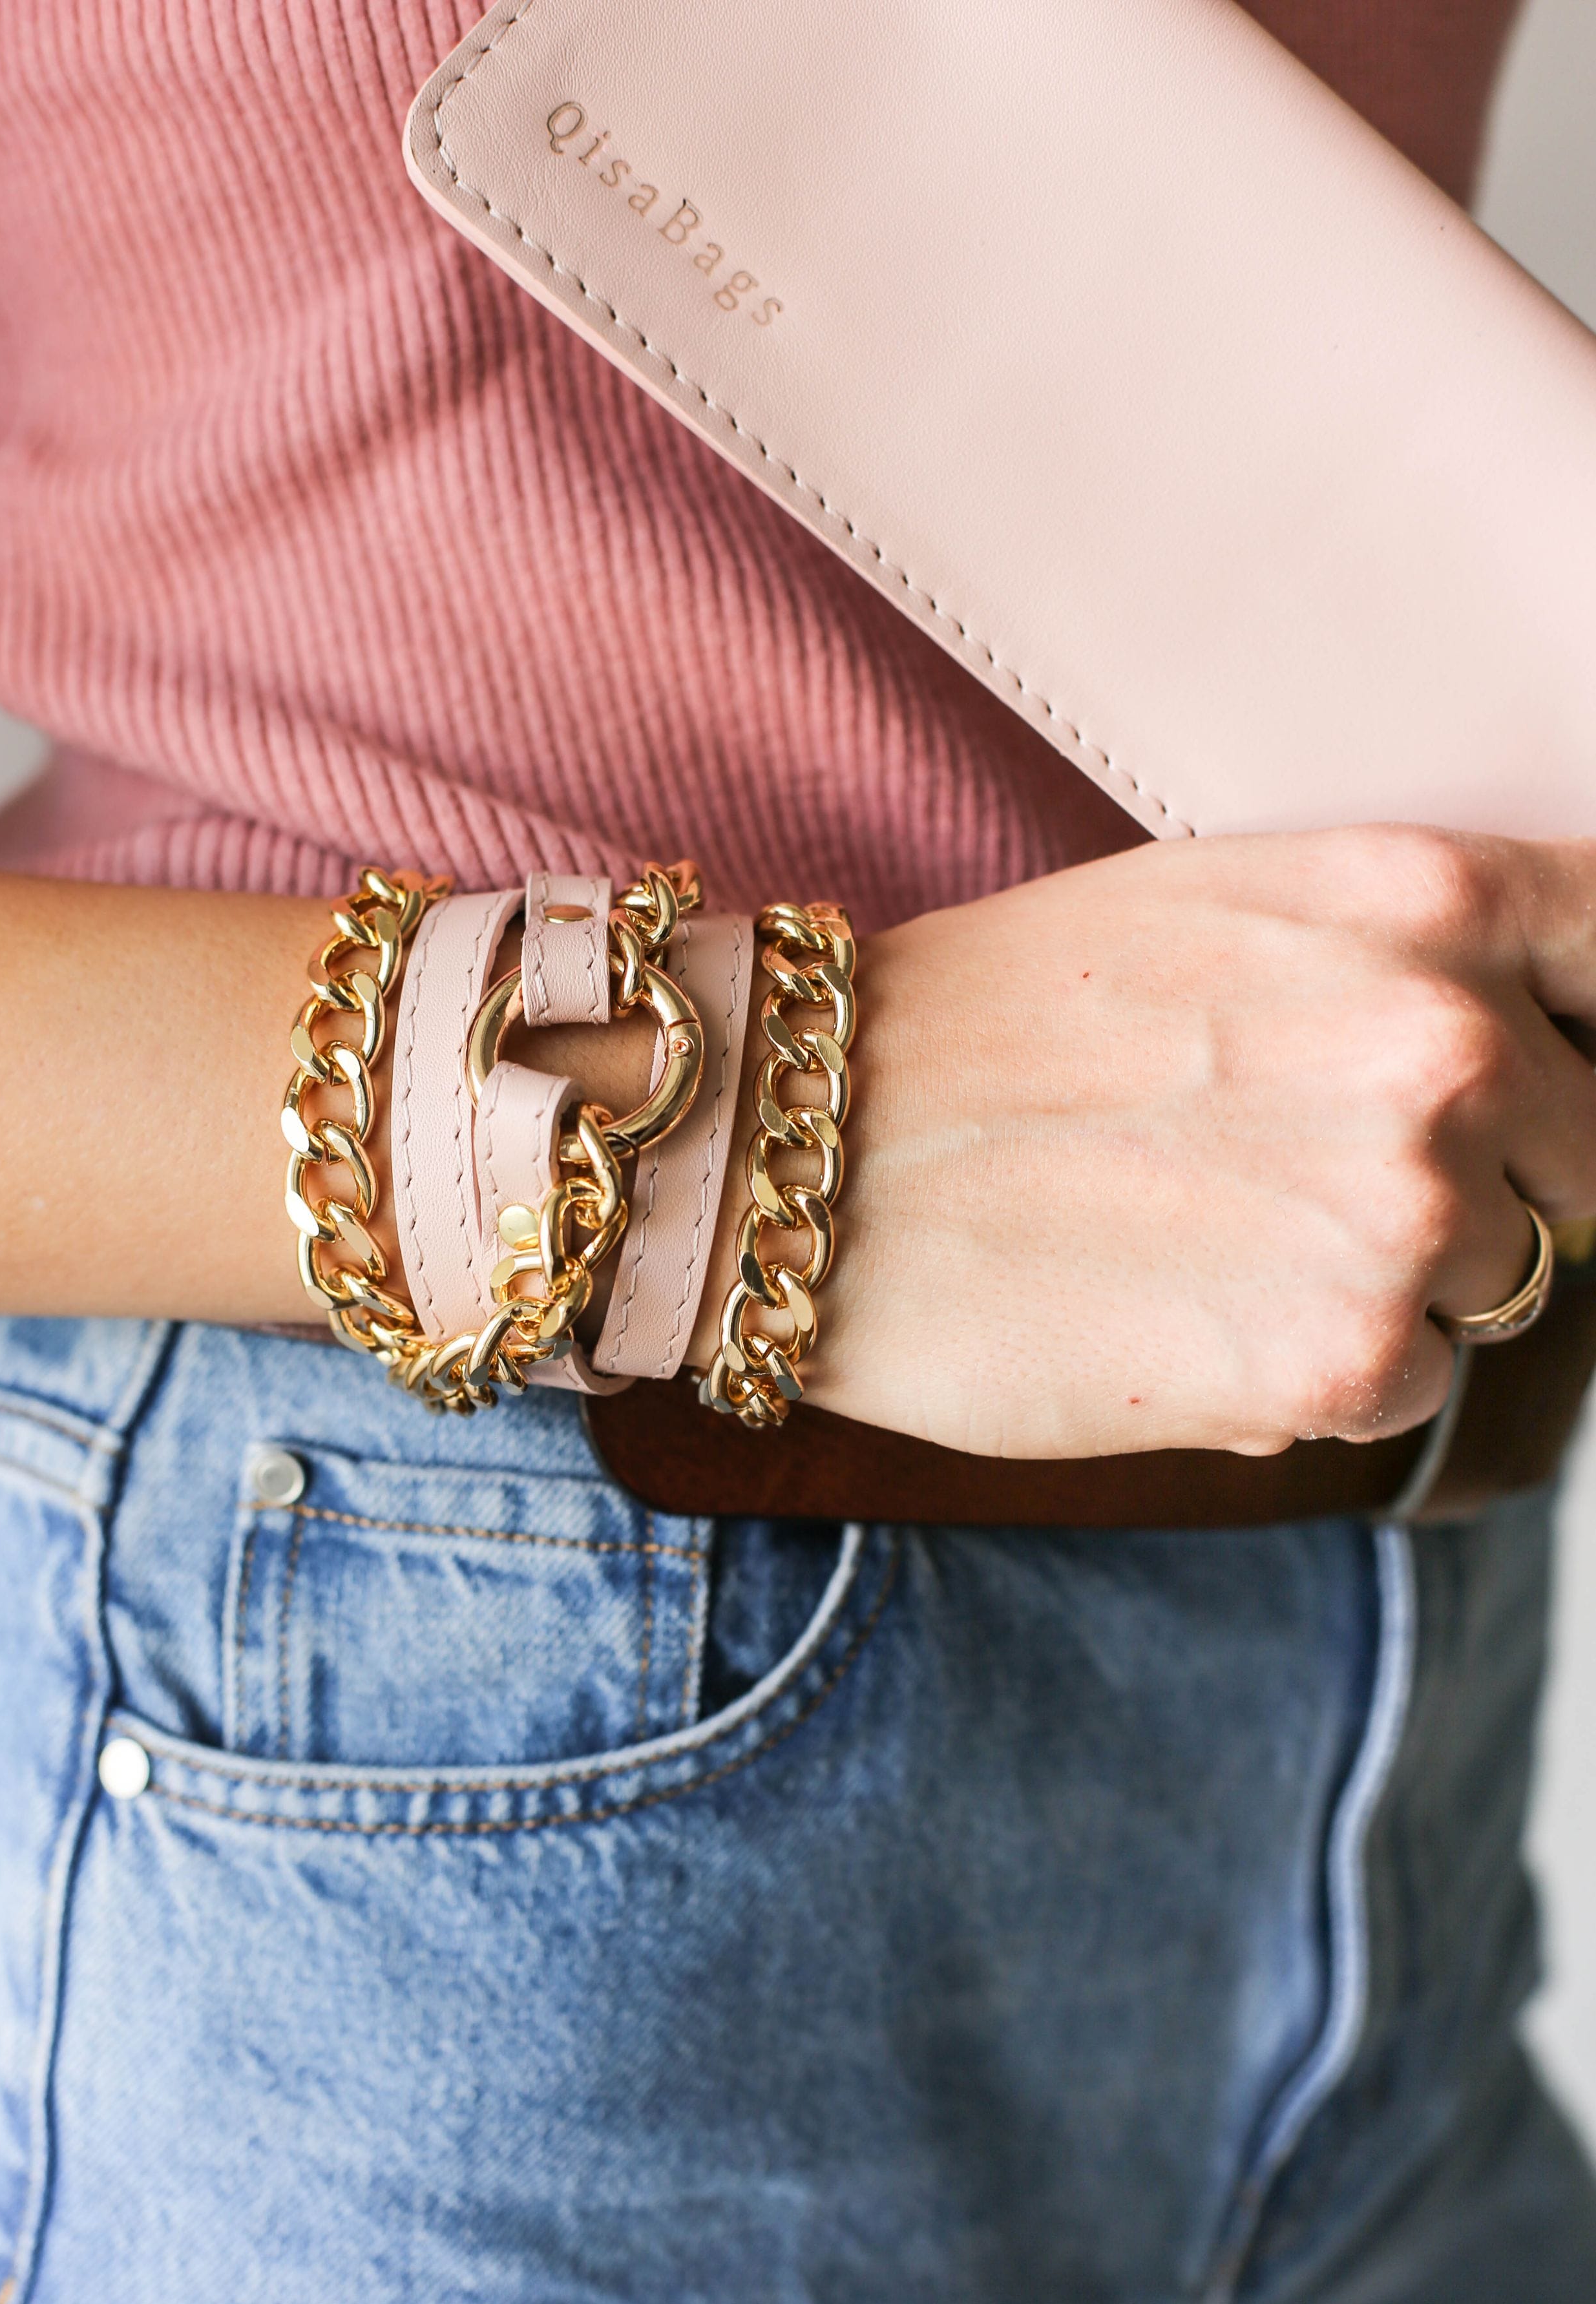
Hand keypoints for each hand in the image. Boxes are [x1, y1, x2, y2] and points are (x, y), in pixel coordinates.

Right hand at [765, 826, 1595, 1458]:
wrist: (808, 1155)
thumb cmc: (990, 1024)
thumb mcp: (1227, 907)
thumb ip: (1412, 957)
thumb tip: (1531, 1055)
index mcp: (1427, 899)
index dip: (1591, 1035)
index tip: (1547, 1086)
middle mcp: (1450, 1045)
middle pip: (1586, 1155)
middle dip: (1485, 1179)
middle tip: (1303, 1179)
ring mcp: (1409, 1210)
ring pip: (1497, 1282)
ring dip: (1389, 1281)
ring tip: (1212, 1243)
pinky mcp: (1346, 1361)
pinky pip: (1407, 1383)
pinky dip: (1317, 1368)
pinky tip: (1184, 1316)